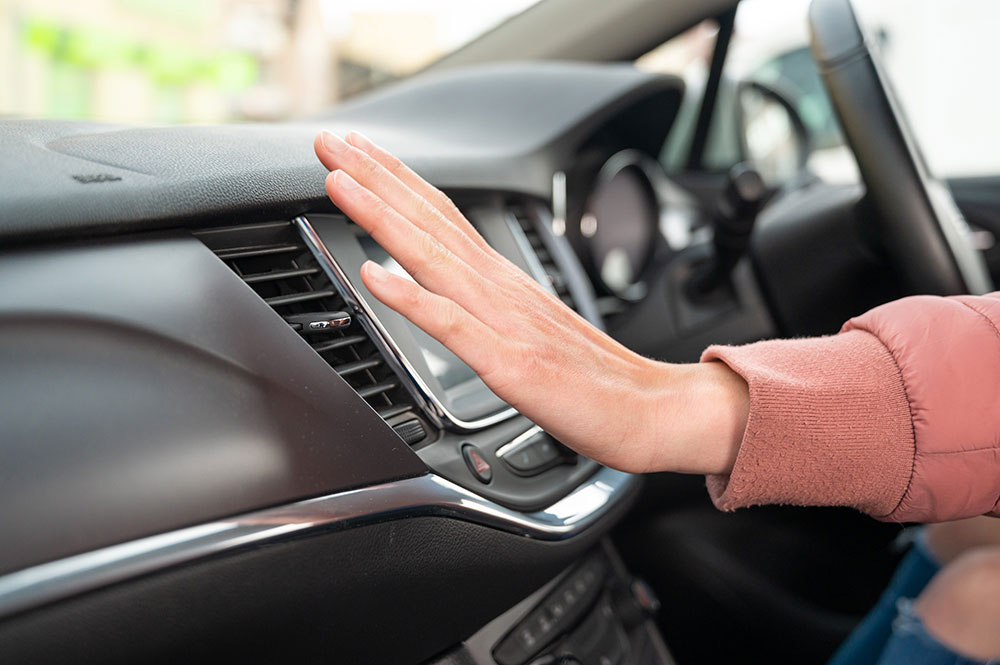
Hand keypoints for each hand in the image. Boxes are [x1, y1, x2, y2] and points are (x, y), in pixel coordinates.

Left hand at [314, 131, 747, 474]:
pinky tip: (374, 274)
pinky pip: (452, 324)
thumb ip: (489, 310)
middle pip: (430, 220)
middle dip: (374, 177)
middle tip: (327, 139)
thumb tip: (449, 296)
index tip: (356, 152)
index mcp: (502, 281)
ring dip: (382, 216)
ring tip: (338, 181)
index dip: (395, 181)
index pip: (442, 216)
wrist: (653, 409)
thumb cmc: (594, 379)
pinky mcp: (511, 362)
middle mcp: (500, 288)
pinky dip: (411, 295)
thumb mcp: (531, 331)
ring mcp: (505, 321)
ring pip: (434, 257)